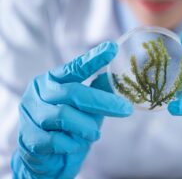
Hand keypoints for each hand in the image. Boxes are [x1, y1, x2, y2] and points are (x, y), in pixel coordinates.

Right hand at [12, 42, 132, 177]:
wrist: (48, 158)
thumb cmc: (69, 127)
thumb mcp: (86, 108)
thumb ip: (96, 92)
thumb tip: (113, 77)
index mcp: (53, 80)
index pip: (74, 67)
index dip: (93, 59)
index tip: (112, 48)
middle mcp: (39, 92)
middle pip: (73, 92)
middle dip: (103, 102)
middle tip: (126, 109)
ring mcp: (31, 114)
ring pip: (64, 115)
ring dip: (86, 127)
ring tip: (94, 134)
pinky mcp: (30, 137)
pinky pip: (57, 139)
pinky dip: (72, 143)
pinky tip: (75, 145)